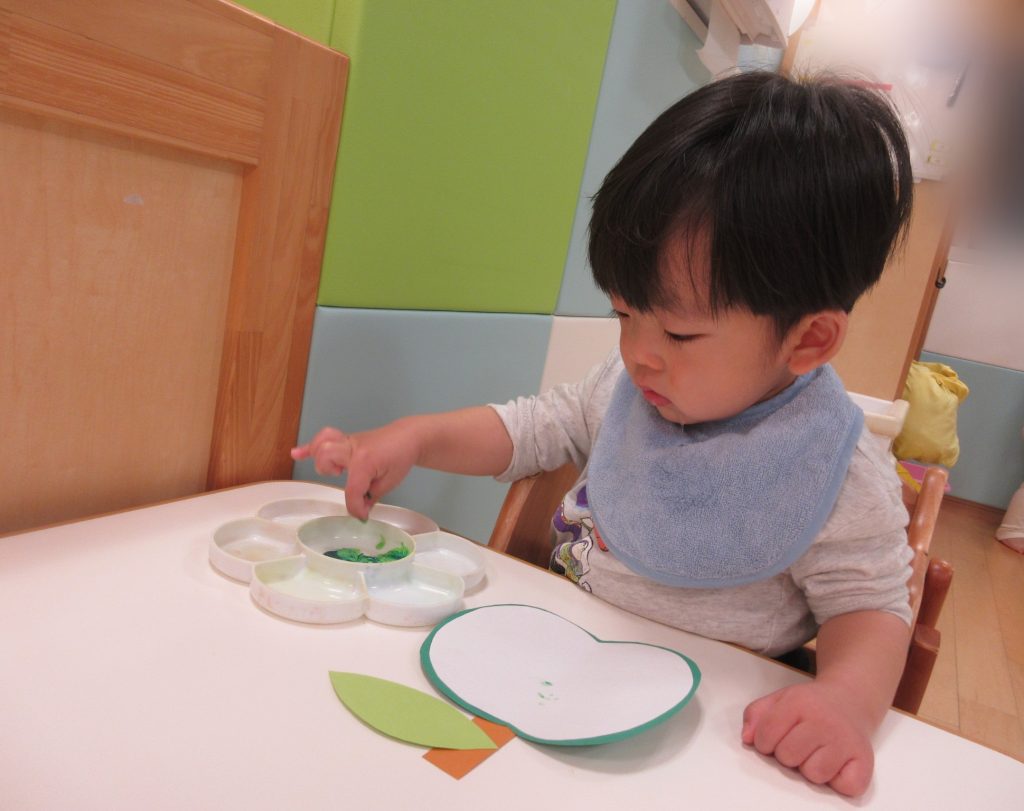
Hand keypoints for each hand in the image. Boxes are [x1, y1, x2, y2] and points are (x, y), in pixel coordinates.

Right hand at [290, 422, 419, 518]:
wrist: (408, 436)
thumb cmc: (400, 458)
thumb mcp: (390, 482)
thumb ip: (371, 496)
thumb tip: (359, 509)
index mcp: (366, 461)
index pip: (352, 489)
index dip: (356, 508)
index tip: (362, 516)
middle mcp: (353, 449)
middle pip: (327, 457)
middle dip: (330, 473)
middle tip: (347, 482)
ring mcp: (348, 442)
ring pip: (322, 444)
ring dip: (320, 459)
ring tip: (332, 471)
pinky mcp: (346, 440)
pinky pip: (324, 439)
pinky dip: (309, 448)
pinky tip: (295, 454)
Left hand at [741, 681, 873, 796]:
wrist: (850, 699)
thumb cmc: (811, 705)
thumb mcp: (779, 700)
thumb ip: (756, 715)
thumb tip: (747, 739)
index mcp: (798, 703)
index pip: (766, 736)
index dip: (764, 742)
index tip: (774, 738)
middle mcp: (824, 721)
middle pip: (788, 757)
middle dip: (787, 754)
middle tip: (800, 742)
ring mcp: (846, 740)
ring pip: (814, 774)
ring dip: (811, 768)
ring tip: (817, 751)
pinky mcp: (865, 760)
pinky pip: (845, 787)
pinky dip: (839, 781)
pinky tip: (836, 762)